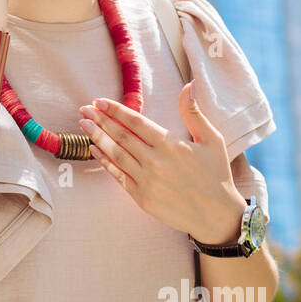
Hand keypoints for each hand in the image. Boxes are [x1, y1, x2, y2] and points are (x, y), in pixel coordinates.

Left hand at [78, 79, 245, 243]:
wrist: (217, 215)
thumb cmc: (215, 175)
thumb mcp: (211, 140)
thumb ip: (193, 112)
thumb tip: (188, 85)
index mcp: (170, 144)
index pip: (136, 122)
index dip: (116, 110)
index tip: (100, 101)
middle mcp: (155, 161)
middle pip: (121, 136)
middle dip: (100, 120)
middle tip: (84, 108)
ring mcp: (146, 180)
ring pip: (116, 154)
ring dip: (97, 138)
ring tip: (83, 124)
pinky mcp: (141, 197)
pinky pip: (118, 176)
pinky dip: (105, 162)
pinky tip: (94, 150)